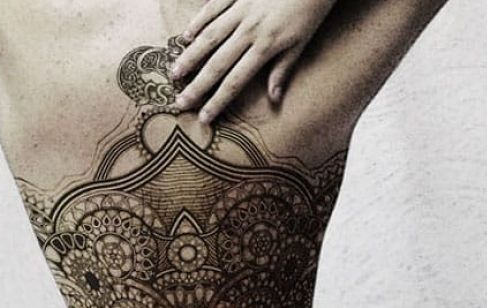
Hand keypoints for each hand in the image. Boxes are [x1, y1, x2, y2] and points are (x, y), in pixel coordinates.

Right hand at [170, 0, 337, 123]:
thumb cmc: (311, 8)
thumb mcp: (302, 42)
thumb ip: (283, 69)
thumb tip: (273, 99)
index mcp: (265, 46)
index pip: (236, 81)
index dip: (218, 101)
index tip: (204, 117)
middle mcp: (248, 29)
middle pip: (217, 63)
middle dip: (197, 86)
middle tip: (179, 102)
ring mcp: (241, 8)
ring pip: (210, 36)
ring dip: (191, 57)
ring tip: (175, 73)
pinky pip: (213, 6)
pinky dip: (198, 21)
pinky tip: (186, 35)